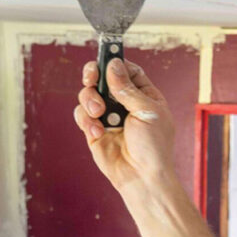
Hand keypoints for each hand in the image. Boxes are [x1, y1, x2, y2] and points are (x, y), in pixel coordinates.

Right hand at [73, 58, 175, 190]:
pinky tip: (97, 131)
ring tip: (99, 112)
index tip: (106, 60)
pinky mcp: (94, 130)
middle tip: (91, 79)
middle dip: (93, 75)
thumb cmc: (154, 147)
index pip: (126, 70)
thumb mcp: (147, 111)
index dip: (114, 63)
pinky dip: (86, 120)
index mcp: (143, 95)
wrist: (142, 177)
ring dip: (90, 99)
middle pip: (102, 78)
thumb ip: (127, 88)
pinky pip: (82, 115)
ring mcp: (108, 116)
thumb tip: (113, 65)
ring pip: (88, 94)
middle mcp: (124, 104)